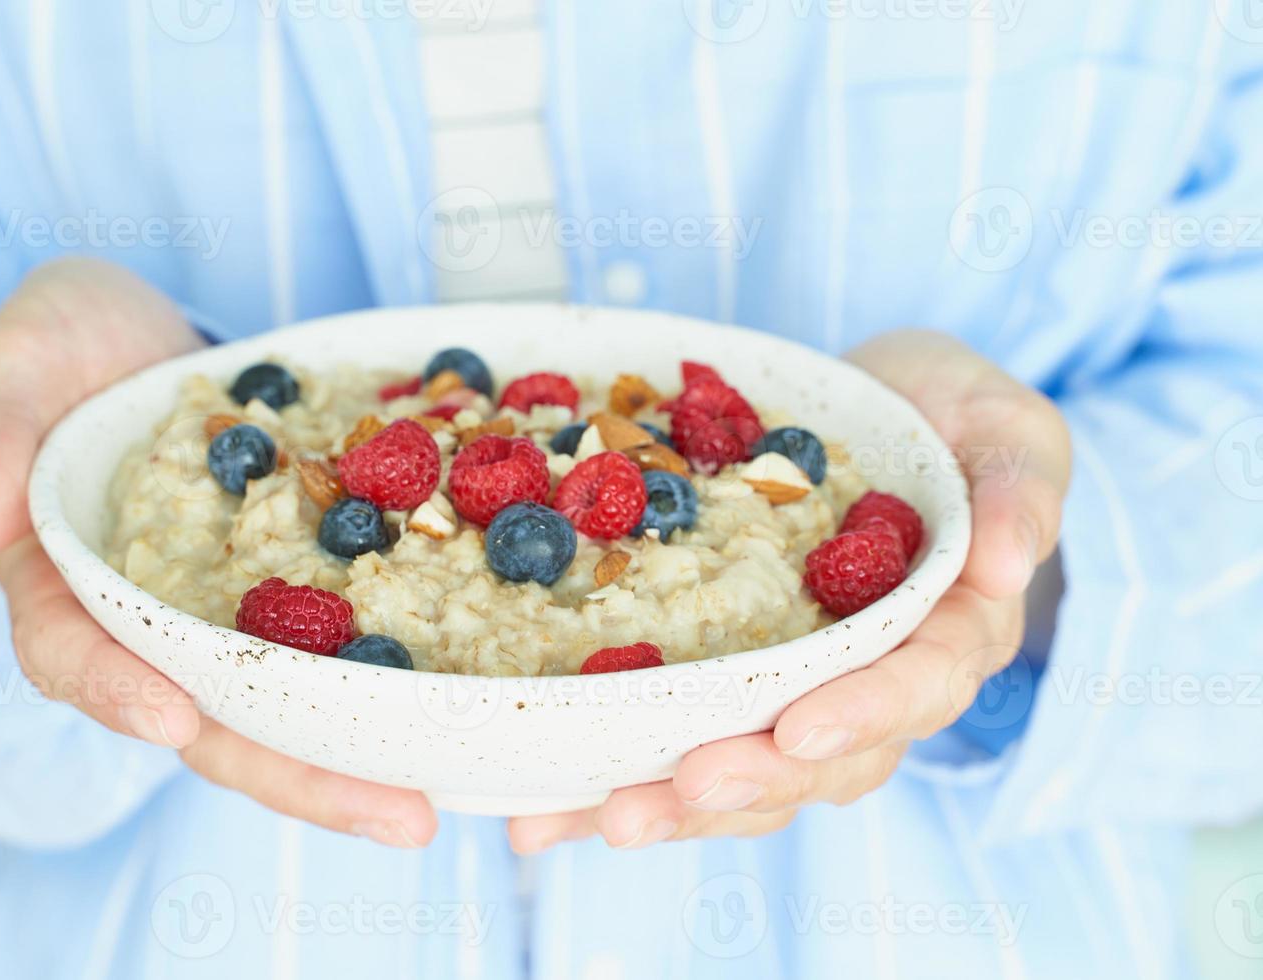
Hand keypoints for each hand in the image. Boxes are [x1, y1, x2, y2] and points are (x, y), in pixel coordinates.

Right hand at [0, 258, 436, 847]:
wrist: (154, 331)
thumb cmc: (66, 340)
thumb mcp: (17, 360)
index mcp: (60, 584)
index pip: (72, 655)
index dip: (116, 693)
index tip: (173, 719)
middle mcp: (145, 624)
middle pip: (207, 721)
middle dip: (292, 775)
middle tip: (395, 819)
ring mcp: (220, 616)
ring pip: (280, 708)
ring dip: (352, 762)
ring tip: (433, 804)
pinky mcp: (287, 591)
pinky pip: (333, 648)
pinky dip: (384, 684)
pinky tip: (449, 716)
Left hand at [508, 330, 1070, 852]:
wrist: (878, 409)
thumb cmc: (951, 416)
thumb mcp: (1007, 427)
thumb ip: (1022, 487)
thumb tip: (1008, 565)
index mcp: (949, 633)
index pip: (917, 690)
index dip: (860, 714)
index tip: (795, 729)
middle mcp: (876, 683)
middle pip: (824, 760)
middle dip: (749, 782)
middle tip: (671, 791)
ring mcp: (803, 690)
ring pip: (752, 774)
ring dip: (675, 807)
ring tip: (596, 818)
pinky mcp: (735, 681)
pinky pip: (684, 740)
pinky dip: (616, 778)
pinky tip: (546, 810)